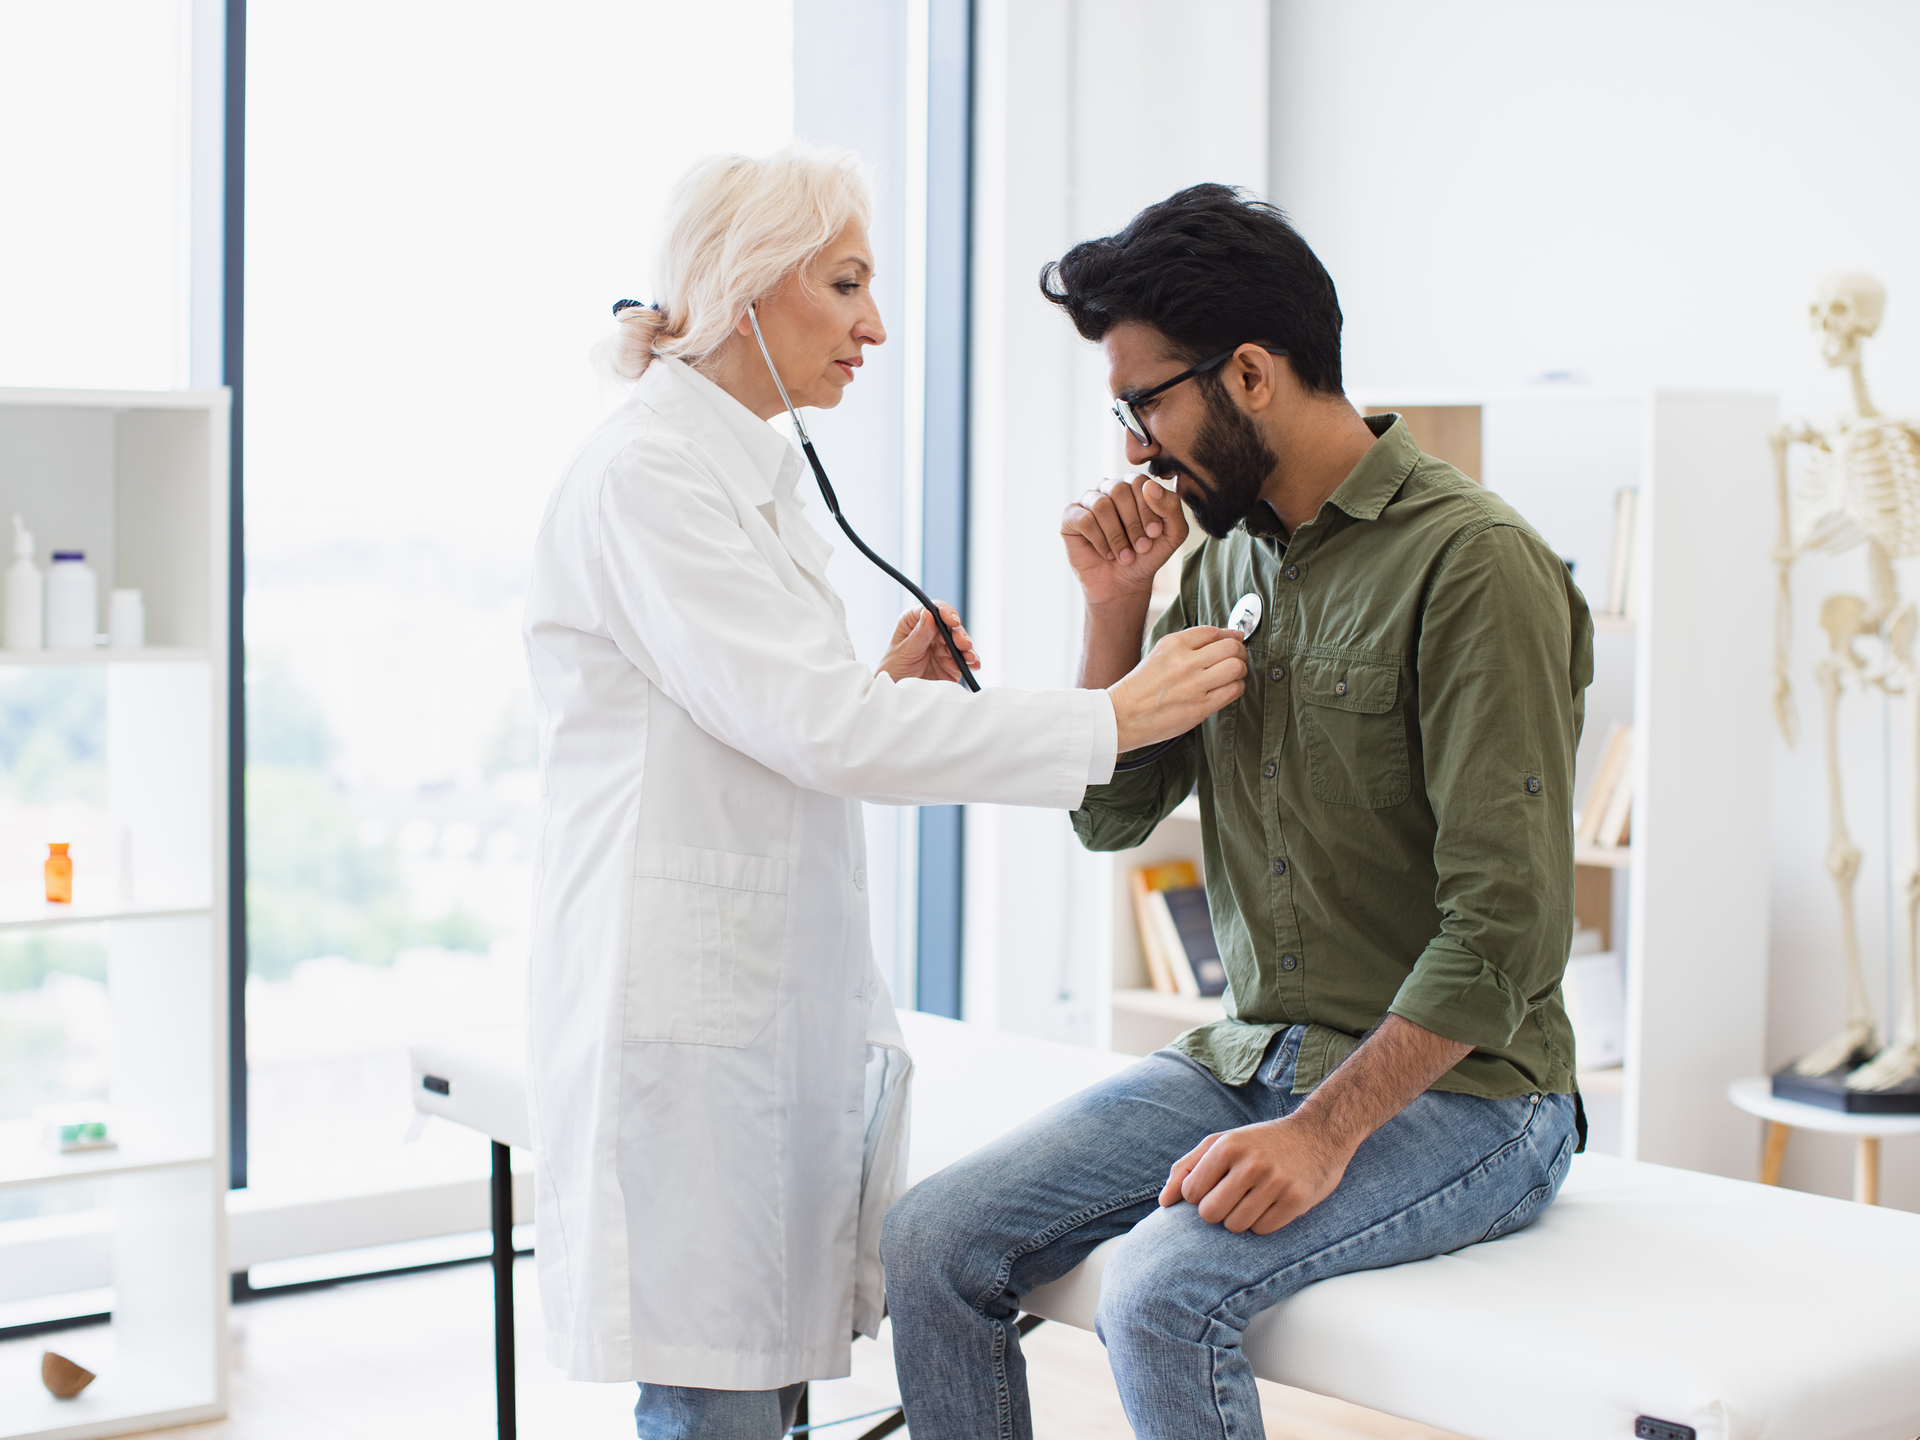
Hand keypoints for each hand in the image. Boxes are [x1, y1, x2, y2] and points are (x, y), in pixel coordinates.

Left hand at [879, 602, 979, 683]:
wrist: (896, 695)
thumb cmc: (893, 669)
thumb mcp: (904, 652)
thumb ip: (919, 635)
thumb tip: (929, 613)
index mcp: (915, 622)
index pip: (933, 609)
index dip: (944, 612)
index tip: (951, 620)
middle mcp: (932, 632)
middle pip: (951, 626)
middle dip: (959, 634)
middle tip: (963, 643)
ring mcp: (943, 648)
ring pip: (960, 642)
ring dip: (967, 648)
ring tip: (969, 656)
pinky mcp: (952, 663)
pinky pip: (964, 659)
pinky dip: (971, 661)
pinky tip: (973, 663)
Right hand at [1061, 476, 1188, 606]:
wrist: (1124, 584)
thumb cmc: (1147, 556)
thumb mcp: (1172, 533)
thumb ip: (1171, 507)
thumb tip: (1149, 486)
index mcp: (1133, 485)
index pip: (1138, 482)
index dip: (1147, 508)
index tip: (1154, 534)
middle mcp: (1109, 488)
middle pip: (1118, 490)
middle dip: (1133, 523)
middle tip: (1141, 547)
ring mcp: (1088, 501)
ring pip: (1101, 505)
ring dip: (1117, 535)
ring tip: (1125, 555)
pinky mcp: (1070, 517)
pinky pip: (1084, 520)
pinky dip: (1099, 540)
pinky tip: (1106, 553)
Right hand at [1107, 627, 1245, 750]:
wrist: (1123, 715)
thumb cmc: (1142, 686)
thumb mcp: (1160, 654)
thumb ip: (1190, 644)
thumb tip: (1228, 635)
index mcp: (1173, 645)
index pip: (1213, 631)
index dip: (1229, 635)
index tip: (1234, 640)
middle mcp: (1184, 662)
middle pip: (1231, 647)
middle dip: (1240, 651)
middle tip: (1237, 658)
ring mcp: (1193, 685)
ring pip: (1236, 667)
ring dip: (1241, 670)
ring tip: (1234, 674)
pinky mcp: (1200, 707)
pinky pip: (1233, 690)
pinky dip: (1237, 687)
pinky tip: (1228, 688)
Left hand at [1159, 1115, 1352, 1235]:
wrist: (1318, 1134)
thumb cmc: (1260, 1142)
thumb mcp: (1221, 1143)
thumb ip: (1187, 1168)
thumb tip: (1164, 1203)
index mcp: (1227, 1146)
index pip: (1191, 1193)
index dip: (1199, 1195)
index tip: (1215, 1186)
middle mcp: (1250, 1163)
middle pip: (1210, 1214)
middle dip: (1217, 1211)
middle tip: (1234, 1196)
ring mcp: (1275, 1183)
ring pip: (1235, 1226)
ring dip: (1240, 1219)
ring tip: (1253, 1199)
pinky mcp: (1296, 1200)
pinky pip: (1262, 1230)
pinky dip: (1263, 1223)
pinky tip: (1272, 1204)